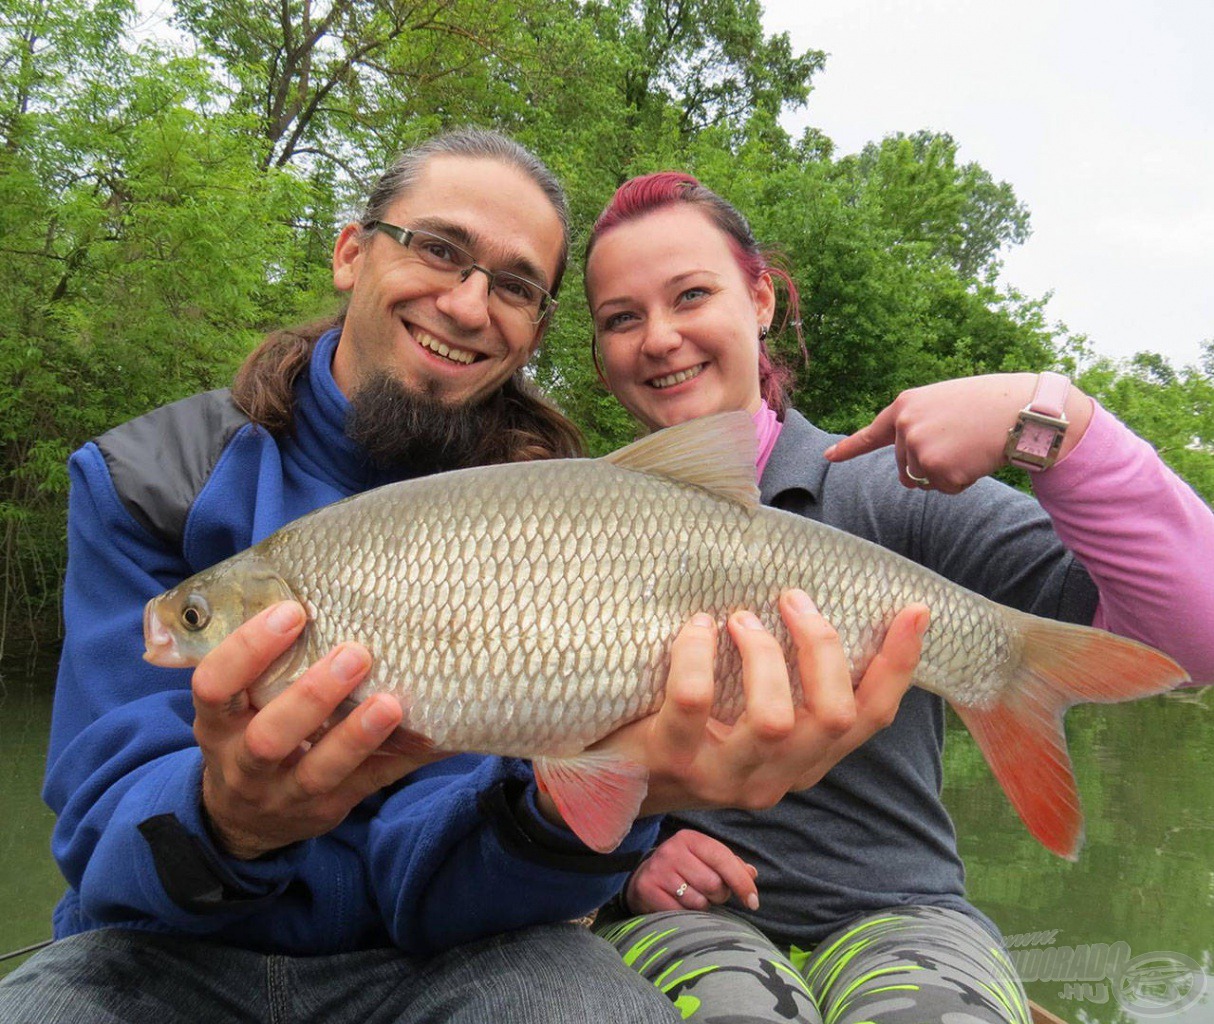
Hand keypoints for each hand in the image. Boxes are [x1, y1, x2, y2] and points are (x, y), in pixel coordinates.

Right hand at [192, 601, 437, 858]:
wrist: (245, 820)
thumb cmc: (250, 733)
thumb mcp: (238, 705)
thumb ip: (266, 664)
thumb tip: (321, 587)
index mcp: (217, 725)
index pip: (215, 686)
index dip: (248, 649)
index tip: (292, 611)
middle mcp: (244, 764)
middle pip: (269, 737)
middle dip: (312, 695)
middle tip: (354, 654)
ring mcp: (286, 794)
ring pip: (319, 771)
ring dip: (358, 736)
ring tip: (392, 702)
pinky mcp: (329, 810)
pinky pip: (371, 784)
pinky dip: (404, 757)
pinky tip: (436, 733)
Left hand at [591, 589, 926, 816]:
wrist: (612, 782)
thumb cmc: (690, 730)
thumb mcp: (749, 718)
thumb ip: (789, 687)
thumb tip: (816, 607)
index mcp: (803, 761)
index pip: (869, 719)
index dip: (898, 666)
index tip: (912, 611)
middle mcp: (774, 777)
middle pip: (834, 717)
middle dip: (823, 647)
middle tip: (792, 599)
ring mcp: (723, 776)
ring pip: (776, 719)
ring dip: (764, 655)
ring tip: (739, 617)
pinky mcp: (672, 761)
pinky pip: (695, 701)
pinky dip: (698, 654)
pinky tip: (696, 629)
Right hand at [625, 829, 758, 913]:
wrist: (644, 878)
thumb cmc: (684, 869)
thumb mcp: (705, 859)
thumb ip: (731, 865)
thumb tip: (752, 874)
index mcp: (690, 838)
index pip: (723, 859)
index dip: (742, 883)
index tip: (753, 902)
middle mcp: (672, 850)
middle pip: (713, 884)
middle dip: (719, 895)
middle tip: (711, 894)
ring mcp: (658, 870)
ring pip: (698, 901)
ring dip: (702, 906)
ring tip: (693, 897)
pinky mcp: (648, 889)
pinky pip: (681, 913)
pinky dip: (686, 915)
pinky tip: (680, 905)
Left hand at [824, 373, 1092, 492]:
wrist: (1021, 410)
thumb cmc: (986, 405)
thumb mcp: (942, 403)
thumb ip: (917, 428)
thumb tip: (908, 476)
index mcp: (904, 406)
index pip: (871, 433)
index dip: (849, 448)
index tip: (828, 457)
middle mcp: (904, 427)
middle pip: (905, 466)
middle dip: (929, 464)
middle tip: (960, 441)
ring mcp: (919, 449)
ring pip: (923, 480)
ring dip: (946, 473)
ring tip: (969, 447)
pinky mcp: (937, 471)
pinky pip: (943, 489)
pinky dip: (961, 482)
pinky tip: (976, 459)